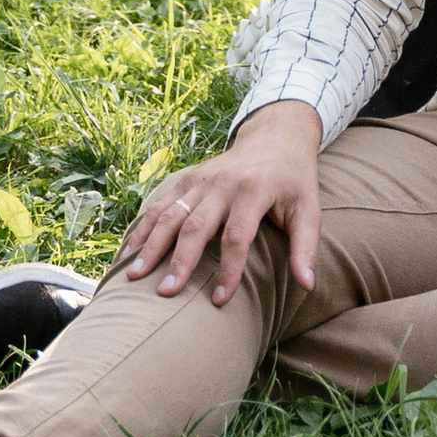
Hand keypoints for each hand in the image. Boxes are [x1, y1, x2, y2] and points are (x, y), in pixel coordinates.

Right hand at [116, 99, 322, 307]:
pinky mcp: (187, 179)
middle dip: (180, 261)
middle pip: (196, 226)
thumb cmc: (293, 180)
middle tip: (166, 293)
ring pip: (170, 214)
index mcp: (254, 191)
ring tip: (133, 276)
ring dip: (151, 245)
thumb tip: (307, 286)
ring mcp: (201, 180)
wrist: (275, 136)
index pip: (237, 236)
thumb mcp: (308, 209)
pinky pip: (161, 204)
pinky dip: (142, 227)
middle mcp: (222, 184)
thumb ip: (305, 247)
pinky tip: (127, 252)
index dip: (229, 270)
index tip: (220, 300)